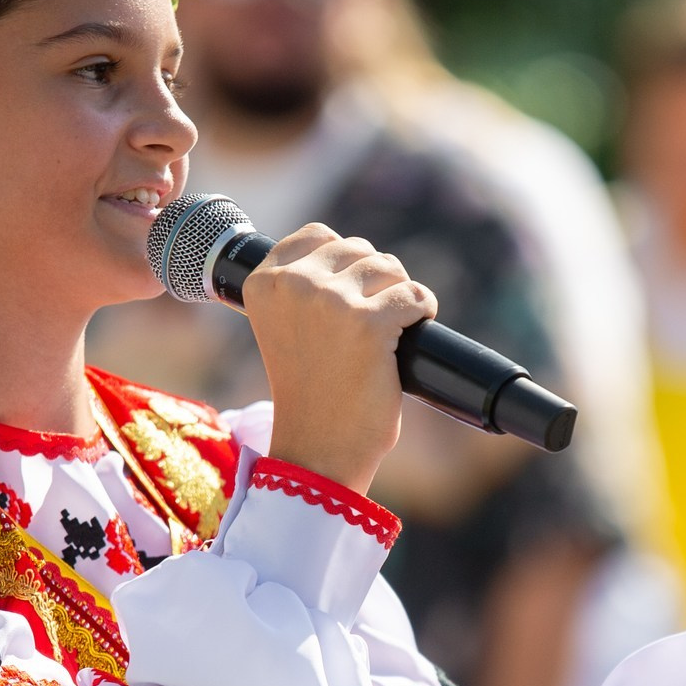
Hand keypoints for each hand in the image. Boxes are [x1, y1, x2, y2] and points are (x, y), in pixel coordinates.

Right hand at [242, 225, 438, 494]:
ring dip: (397, 295)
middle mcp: (293, 284)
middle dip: (373, 280)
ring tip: (389, 331)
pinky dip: (423, 310)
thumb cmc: (309, 393)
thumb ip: (304, 288)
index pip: (317, 235)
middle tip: (370, 323)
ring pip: (389, 268)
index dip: (343, 261)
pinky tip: (412, 332)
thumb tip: (357, 254)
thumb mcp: (286, 327)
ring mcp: (331, 301)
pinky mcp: (370, 324)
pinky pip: (415, 296)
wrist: (317, 451)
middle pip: (358, 249)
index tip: (347, 294)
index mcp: (263, 282)